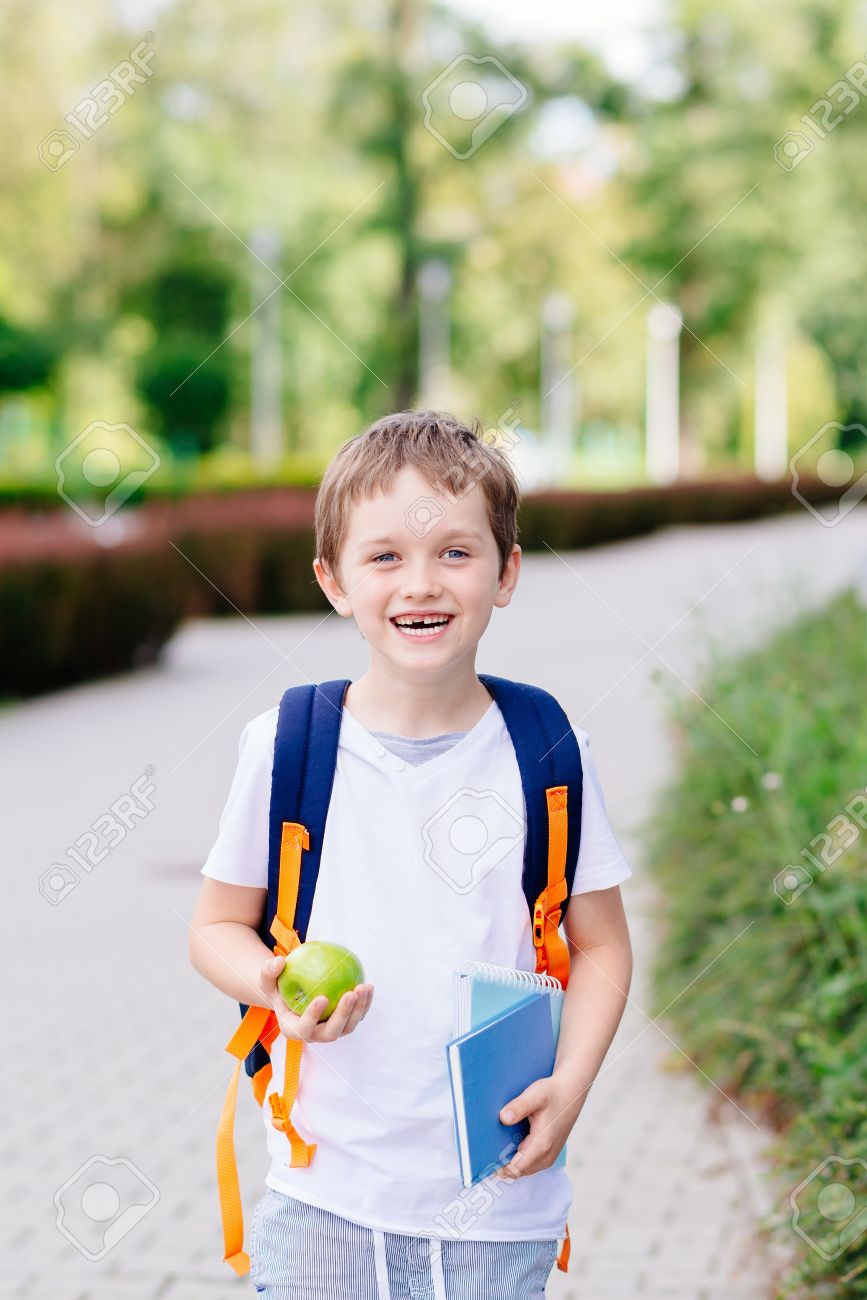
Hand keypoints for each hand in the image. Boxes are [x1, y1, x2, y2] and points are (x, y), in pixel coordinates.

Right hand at [258, 954, 373, 1043]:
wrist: (292, 991)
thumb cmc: (277, 985)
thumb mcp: (267, 978)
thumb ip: (269, 971)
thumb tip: (278, 961)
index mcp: (293, 1029)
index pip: (303, 1029)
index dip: (313, 1017)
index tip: (322, 997)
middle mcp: (314, 1035)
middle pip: (331, 1033)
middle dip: (343, 1015)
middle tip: (350, 994)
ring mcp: (331, 1030)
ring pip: (348, 1026)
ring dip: (358, 1009)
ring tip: (363, 987)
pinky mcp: (344, 1022)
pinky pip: (357, 1016)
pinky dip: (365, 1003)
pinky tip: (369, 986)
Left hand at [494, 1071, 584, 1179]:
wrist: (572, 1091)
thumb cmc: (553, 1092)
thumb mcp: (535, 1094)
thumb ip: (519, 1106)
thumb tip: (503, 1118)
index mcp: (542, 1144)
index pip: (515, 1169)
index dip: (498, 1167)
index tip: (483, 1159)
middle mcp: (547, 1156)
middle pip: (517, 1172)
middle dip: (501, 1164)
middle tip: (484, 1150)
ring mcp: (549, 1157)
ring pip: (523, 1169)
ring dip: (509, 1162)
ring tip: (495, 1145)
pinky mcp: (549, 1153)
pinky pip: (529, 1163)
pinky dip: (518, 1158)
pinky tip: (509, 1142)